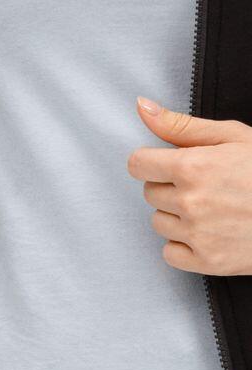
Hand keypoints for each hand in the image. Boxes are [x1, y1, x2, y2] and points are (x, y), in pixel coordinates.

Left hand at [127, 97, 251, 275]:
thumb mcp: (231, 136)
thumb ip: (180, 125)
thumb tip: (142, 107)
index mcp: (193, 166)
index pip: (137, 165)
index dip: (151, 162)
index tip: (167, 165)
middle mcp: (190, 201)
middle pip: (149, 193)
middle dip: (169, 187)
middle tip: (204, 185)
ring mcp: (198, 234)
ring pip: (158, 222)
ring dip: (176, 216)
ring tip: (210, 208)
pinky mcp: (208, 261)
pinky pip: (170, 254)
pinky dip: (183, 246)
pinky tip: (207, 233)